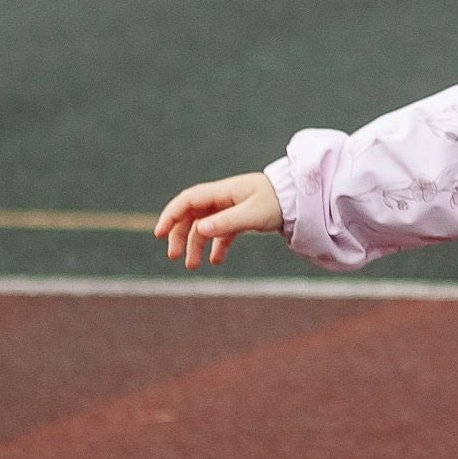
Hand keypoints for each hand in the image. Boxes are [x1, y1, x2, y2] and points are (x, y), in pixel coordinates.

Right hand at [155, 170, 284, 268]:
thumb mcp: (252, 214)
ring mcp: (229, 208)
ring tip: (192, 266)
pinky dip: (216, 246)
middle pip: (191, 215)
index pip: (188, 201)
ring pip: (204, 226)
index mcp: (222, 192)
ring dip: (195, 244)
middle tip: (173, 256)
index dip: (171, 215)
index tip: (158, 233)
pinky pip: (221, 232)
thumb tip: (200, 229)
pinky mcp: (239, 218)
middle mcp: (222, 198)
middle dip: (179, 235)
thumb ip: (227, 222)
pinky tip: (215, 261)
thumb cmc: (278, 202)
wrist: (299, 199)